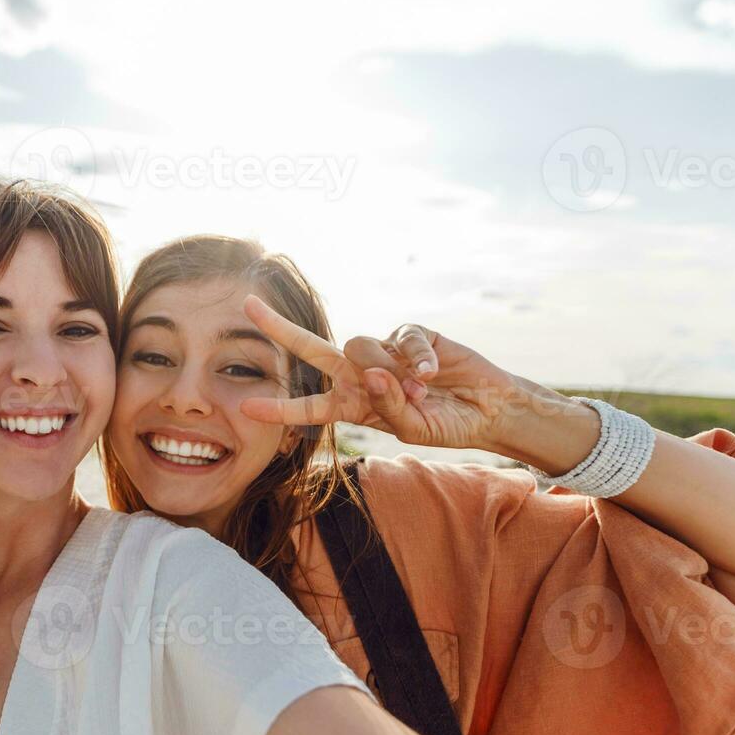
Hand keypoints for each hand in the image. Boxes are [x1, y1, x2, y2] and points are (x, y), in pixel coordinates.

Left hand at [237, 294, 526, 450]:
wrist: (487, 408)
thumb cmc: (446, 424)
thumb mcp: (414, 428)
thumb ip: (389, 407)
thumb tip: (372, 374)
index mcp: (353, 404)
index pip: (310, 407)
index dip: (280, 409)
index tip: (247, 409)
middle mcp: (361, 374)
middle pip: (311, 348)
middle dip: (279, 328)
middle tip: (247, 306)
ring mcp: (383, 351)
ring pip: (359, 345)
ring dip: (386, 370)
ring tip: (419, 391)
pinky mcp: (409, 334)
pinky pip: (402, 338)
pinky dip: (417, 358)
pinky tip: (433, 374)